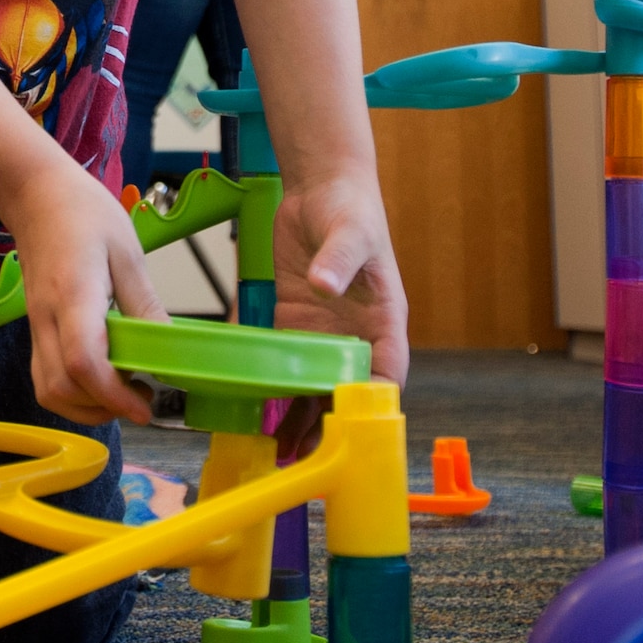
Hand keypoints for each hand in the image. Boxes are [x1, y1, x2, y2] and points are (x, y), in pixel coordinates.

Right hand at [6, 163, 169, 426]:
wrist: (37, 196)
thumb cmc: (84, 213)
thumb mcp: (128, 251)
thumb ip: (145, 304)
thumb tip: (170, 349)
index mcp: (73, 293)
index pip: (83, 361)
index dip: (113, 394)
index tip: (145, 407)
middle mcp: (47, 317)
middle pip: (62, 387)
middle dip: (105, 406)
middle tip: (143, 396)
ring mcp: (36, 327)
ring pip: (48, 390)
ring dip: (87, 407)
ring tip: (124, 392)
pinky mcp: (35, 330)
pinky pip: (45, 378)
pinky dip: (73, 395)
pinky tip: (102, 381)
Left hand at [270, 170, 408, 457]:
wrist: (320, 186)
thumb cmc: (351, 208)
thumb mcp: (350, 232)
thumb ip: (339, 259)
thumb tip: (326, 284)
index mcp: (383, 320)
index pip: (385, 374)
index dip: (370, 405)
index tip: (351, 432)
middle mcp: (354, 334)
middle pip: (345, 391)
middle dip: (328, 425)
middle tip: (306, 456)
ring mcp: (321, 331)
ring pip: (313, 386)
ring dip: (299, 417)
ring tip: (280, 451)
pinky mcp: (291, 321)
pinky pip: (283, 363)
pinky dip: (273, 388)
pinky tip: (256, 411)